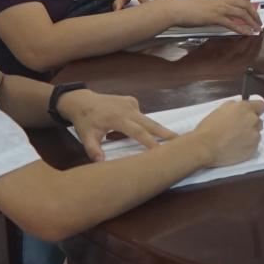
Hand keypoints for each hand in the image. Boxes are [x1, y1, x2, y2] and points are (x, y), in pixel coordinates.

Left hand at [56, 90, 178, 160]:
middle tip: (182, 140)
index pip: (139, 133)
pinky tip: (131, 127)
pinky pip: (140, 115)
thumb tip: (101, 162)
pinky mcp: (131, 101)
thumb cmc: (84, 121)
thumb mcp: (86, 137)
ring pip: (146, 120)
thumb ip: (93, 150)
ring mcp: (131, 104)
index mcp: (118, 119)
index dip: (152, 142)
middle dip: (166, 133)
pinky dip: (140, 123)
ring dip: (156, 129)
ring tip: (168, 139)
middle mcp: (128, 110)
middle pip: (151, 124)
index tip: (163, 151)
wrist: (81, 100)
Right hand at [165, 0, 261, 36]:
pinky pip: (233, 24)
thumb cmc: (189, 7)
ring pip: (242, 13)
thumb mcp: (206, 0)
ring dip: (252, 21)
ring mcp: (220, 8)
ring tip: (257, 28)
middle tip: (259, 20)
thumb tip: (221, 10)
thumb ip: (216, 3)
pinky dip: (242, 29)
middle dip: (254, 13)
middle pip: (245, 3)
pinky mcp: (216, 17)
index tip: (251, 4)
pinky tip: (247, 33)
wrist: (180, 9)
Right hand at [195, 98, 263, 167]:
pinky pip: (254, 145)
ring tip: (234, 139)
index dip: (256, 110)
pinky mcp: (253, 148)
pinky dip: (247, 146)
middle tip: (238, 129)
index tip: (252, 113)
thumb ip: (234, 107)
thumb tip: (239, 108)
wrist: (205, 147)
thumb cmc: (209, 128)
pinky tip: (235, 146)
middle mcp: (252, 120)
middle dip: (250, 124)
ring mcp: (254, 135)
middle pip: (258, 121)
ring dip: (249, 135)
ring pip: (256, 133)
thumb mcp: (220, 109)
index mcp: (244, 108)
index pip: (261, 105)